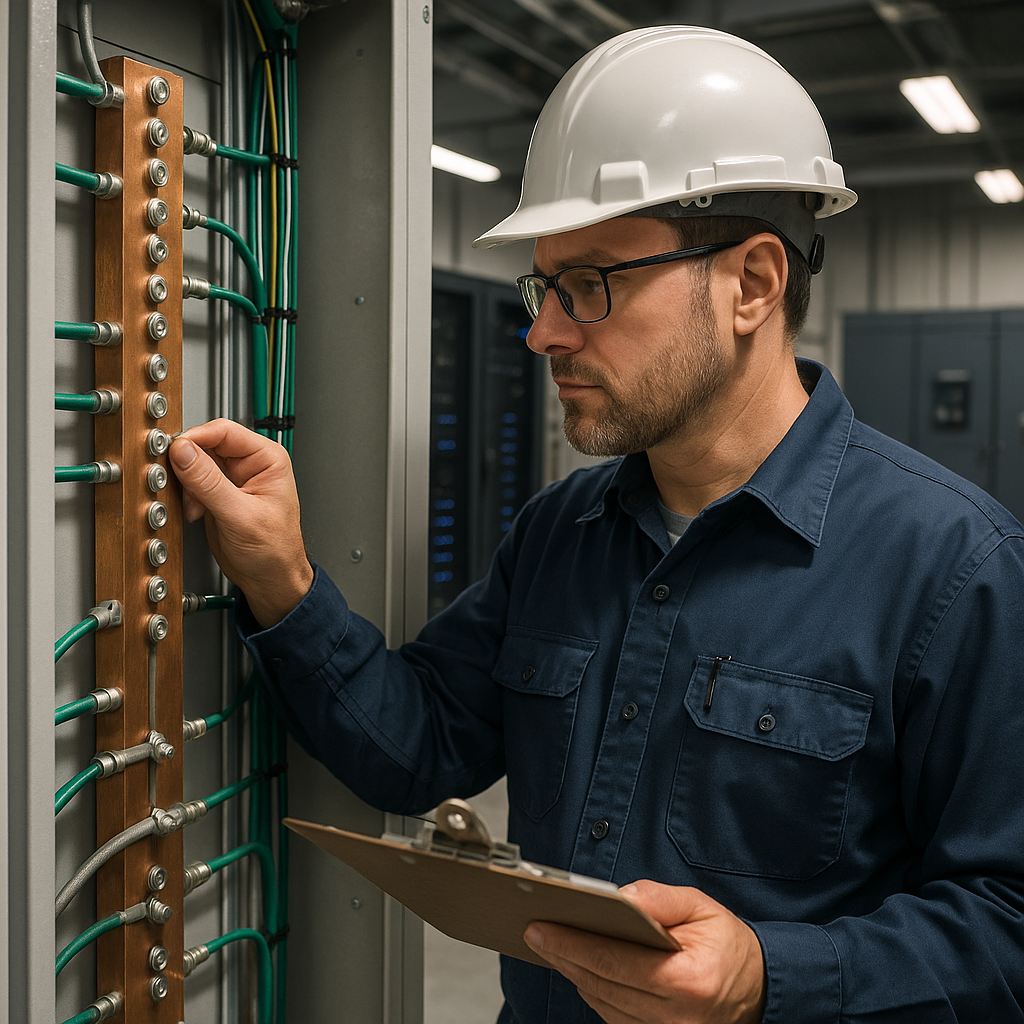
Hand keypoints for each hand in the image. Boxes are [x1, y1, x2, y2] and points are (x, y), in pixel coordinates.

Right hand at [168, 419, 312, 627]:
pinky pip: (192, 482)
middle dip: (188, 465)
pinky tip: (195, 512)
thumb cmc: (275, 551)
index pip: (224, 431)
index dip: (195, 438)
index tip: (174, 452)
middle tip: (181, 484)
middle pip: (205, 444)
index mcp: (267, 459)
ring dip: (186, 483)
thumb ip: (209, 483)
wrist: (269, 579)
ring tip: (195, 505)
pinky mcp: (217, 494)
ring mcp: (232, 478)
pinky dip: (186, 495)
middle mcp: (250, 464)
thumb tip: (184, 452)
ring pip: (194, 463)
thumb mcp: (240, 516)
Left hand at [524, 880, 765, 1023]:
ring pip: (603, 1005)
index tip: (542, 927)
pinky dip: (596, 992)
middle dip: (564, 956)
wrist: (761, 989)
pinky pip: (615, 1017)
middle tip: (536, 932)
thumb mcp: (702, 907)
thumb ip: (660, 899)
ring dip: (576, 975)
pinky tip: (582, 968)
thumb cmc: (729, 945)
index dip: (573, 943)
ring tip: (554, 947)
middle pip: (602, 985)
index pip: (614, 962)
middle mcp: (675, 1016)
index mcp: (687, 980)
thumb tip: (622, 895)